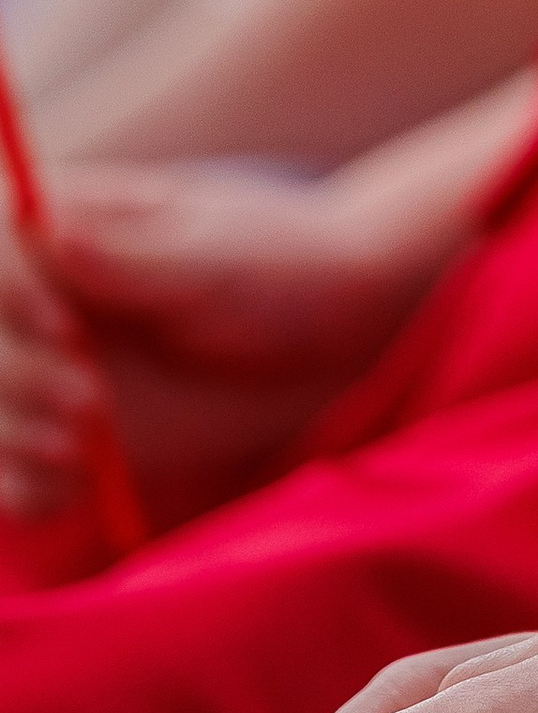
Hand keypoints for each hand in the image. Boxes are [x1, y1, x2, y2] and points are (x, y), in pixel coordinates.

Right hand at [0, 160, 450, 521]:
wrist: (330, 336)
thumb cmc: (280, 272)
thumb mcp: (214, 260)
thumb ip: (129, 255)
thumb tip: (45, 227)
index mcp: (67, 223)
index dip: (9, 295)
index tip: (67, 331)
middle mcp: (40, 297)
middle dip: (13, 378)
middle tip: (89, 406)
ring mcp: (46, 367)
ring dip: (8, 439)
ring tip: (83, 451)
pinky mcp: (62, 433)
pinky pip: (2, 472)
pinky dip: (19, 489)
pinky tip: (72, 489)